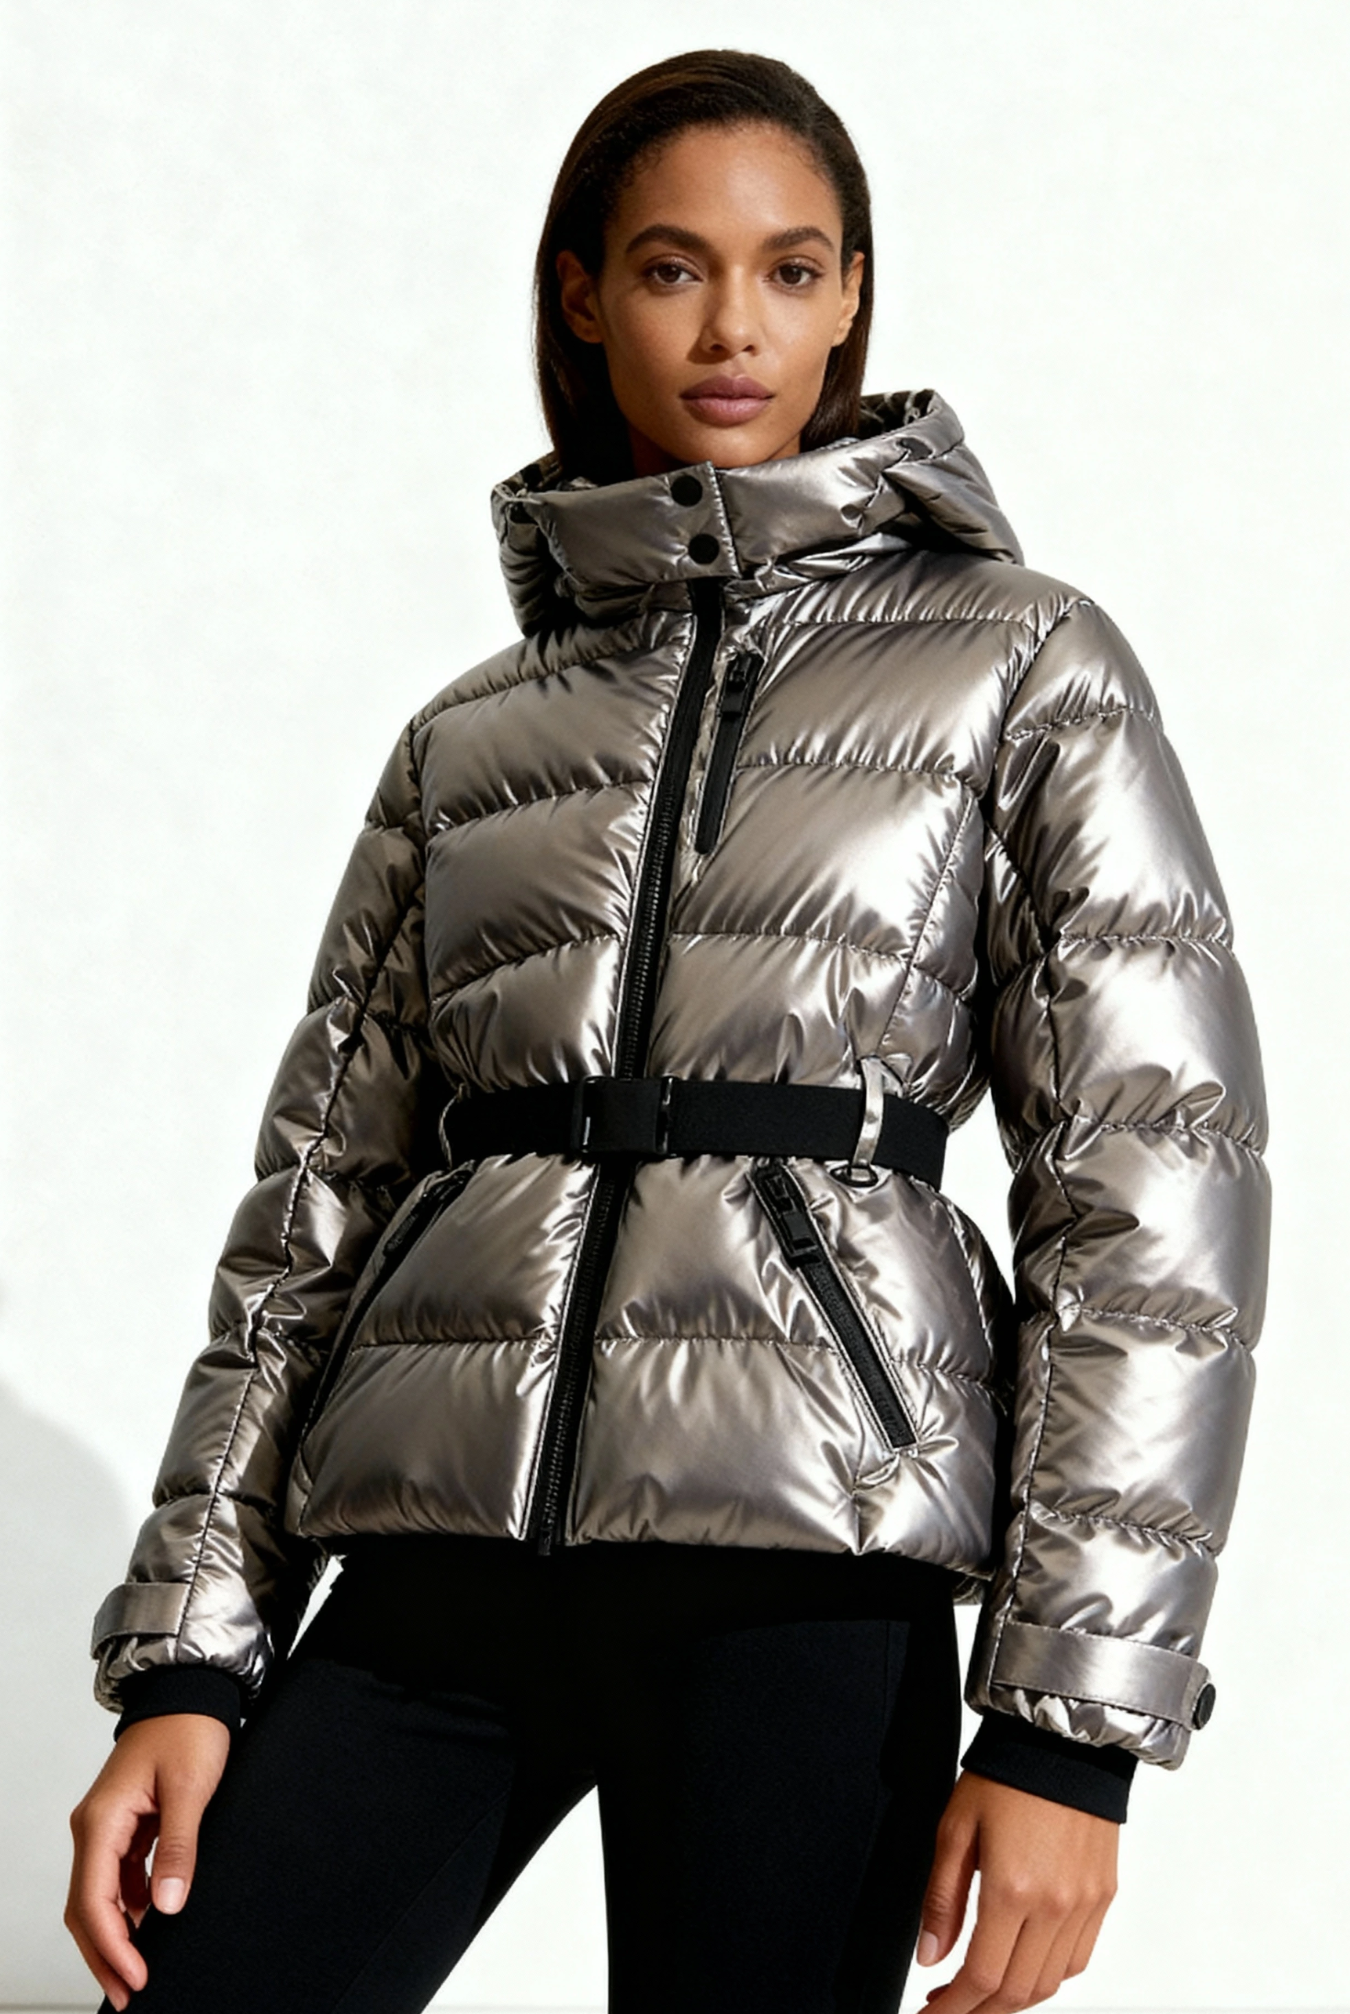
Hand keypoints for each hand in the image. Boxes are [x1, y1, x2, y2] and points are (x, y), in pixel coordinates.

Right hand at [66, 1713, 230, 2011]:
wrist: (192, 1691)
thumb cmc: (189, 1729)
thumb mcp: (190, 1788)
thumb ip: (177, 1847)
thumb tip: (167, 1906)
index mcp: (102, 1819)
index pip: (93, 1901)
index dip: (113, 1947)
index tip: (136, 1979)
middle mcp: (95, 1827)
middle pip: (86, 1908)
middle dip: (104, 1955)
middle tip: (129, 1995)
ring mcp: (108, 1827)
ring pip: (99, 1896)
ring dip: (115, 1936)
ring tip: (137, 1973)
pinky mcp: (125, 1825)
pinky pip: (117, 1878)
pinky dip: (128, 1908)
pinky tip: (149, 1927)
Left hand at [916, 1769, 1118, 2013]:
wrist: (1062, 1740)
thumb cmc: (1005, 1775)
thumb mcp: (955, 1830)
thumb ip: (942, 1900)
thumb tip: (930, 1958)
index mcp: (1012, 1890)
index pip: (982, 1978)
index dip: (952, 2008)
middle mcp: (1055, 1906)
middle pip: (1017, 1991)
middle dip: (979, 2010)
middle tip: (948, 2005)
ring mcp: (1085, 1904)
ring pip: (1051, 1983)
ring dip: (1014, 1998)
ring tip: (981, 1990)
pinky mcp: (1103, 1896)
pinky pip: (1078, 1959)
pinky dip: (1050, 1976)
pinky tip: (1024, 1966)